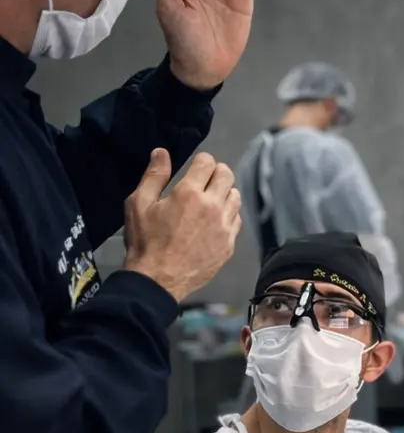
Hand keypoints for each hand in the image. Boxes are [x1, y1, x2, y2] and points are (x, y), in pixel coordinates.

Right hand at [123, 149, 241, 302]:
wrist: (159, 280)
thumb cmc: (145, 241)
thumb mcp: (138, 204)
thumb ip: (153, 176)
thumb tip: (162, 152)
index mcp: (190, 193)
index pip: (208, 162)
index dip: (201, 161)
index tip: (194, 168)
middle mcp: (213, 206)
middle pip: (227, 175)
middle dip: (216, 173)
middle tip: (204, 181)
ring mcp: (224, 226)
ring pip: (235, 196)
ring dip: (224, 193)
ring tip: (209, 201)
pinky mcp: (229, 243)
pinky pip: (237, 219)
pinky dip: (228, 215)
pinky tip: (214, 221)